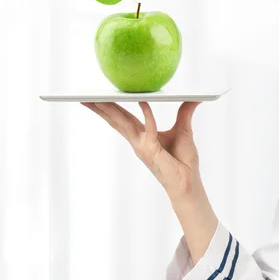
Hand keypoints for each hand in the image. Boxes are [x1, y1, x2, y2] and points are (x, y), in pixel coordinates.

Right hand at [80, 100, 203, 198]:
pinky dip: (147, 115)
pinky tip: (143, 102)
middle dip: (101, 108)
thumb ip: (185, 112)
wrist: (188, 183)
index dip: (109, 108)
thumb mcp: (184, 130)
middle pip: (116, 121)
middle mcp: (138, 142)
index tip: (96, 98)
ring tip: (98, 99)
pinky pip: (149, 129)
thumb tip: (193, 97)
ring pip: (124, 124)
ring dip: (111, 110)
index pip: (122, 119)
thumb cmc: (184, 161)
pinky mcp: (152, 151)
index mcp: (142, 136)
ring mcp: (143, 147)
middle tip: (85, 96)